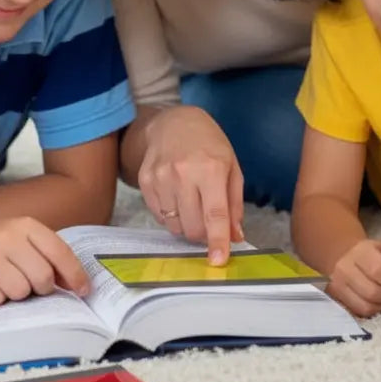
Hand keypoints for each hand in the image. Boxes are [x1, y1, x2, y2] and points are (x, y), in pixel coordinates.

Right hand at [0, 217, 89, 306]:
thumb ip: (50, 255)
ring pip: (20, 292)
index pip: (59, 252)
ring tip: (6, 280)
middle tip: (31, 283)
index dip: (75, 275)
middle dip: (42, 288)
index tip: (84, 291)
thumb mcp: (24, 238)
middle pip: (42, 277)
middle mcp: (7, 237)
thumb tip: (77, 284)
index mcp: (26, 225)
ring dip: (17, 294)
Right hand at [138, 105, 244, 264]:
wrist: (173, 121)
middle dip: (204, 234)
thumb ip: (234, 204)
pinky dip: (171, 216)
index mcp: (211, 169)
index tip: (218, 260)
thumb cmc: (208, 144)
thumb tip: (235, 237)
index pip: (215, 214)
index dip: (217, 240)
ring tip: (192, 204)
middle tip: (208, 221)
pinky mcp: (145, 181)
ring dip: (187, 225)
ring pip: (175, 225)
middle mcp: (183, 173)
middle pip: (193, 226)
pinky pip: (159, 216)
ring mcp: (161, 177)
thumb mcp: (231, 167)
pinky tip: (177, 197)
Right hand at [326, 238, 380, 317]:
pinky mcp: (336, 297)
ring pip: (367, 305)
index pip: (378, 271)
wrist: (346, 256)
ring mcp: (337, 284)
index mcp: (359, 252)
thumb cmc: (374, 255)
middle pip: (373, 291)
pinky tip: (378, 301)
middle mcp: (344, 267)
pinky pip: (360, 312)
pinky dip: (374, 309)